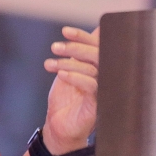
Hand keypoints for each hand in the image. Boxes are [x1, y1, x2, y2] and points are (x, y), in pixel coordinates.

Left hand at [41, 26, 98, 153]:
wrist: (60, 126)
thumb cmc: (68, 98)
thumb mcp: (71, 69)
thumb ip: (80, 53)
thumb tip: (95, 30)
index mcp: (100, 66)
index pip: (98, 45)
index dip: (83, 36)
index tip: (65, 31)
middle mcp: (106, 76)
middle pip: (98, 54)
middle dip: (75, 47)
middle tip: (55, 47)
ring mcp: (104, 90)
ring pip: (93, 69)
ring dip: (69, 63)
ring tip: (50, 64)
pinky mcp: (99, 104)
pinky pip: (92, 86)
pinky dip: (76, 78)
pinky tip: (61, 75)